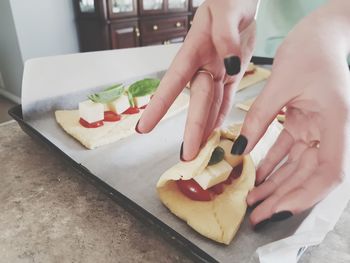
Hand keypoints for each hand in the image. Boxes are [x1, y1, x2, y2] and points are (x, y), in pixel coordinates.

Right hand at [137, 0, 257, 159]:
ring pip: (210, 105)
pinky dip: (221, 116)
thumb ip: (226, 35)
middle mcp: (202, 66)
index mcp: (194, 50)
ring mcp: (216, 72)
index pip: (173, 82)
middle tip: (187, 156)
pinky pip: (226, 99)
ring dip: (205, 129)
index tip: (143, 128)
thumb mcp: (226, 10)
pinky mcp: (231, 74)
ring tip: (199, 152)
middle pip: (197, 102)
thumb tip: (229, 64)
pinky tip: (215, 133)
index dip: (159, 106)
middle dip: (191, 130)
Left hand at [233, 2, 349, 227]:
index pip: (329, 173)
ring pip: (298, 167)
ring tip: (251, 200)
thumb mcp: (279, 84)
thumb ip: (258, 118)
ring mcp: (319, 130)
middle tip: (256, 214)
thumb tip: (240, 149)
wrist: (318, 34)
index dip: (306, 196)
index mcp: (338, 123)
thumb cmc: (308, 50)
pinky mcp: (305, 125)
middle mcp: (332, 132)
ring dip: (275, 185)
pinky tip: (256, 176)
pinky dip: (272, 164)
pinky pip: (289, 151)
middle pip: (310, 176)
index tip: (278, 210)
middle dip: (283, 198)